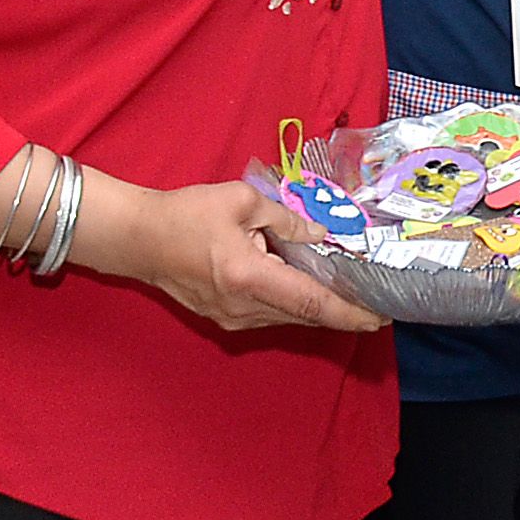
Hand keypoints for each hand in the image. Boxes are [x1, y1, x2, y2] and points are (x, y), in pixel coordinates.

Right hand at [114, 179, 386, 333]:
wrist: (139, 239)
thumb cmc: (187, 214)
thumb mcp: (242, 202)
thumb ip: (287, 219)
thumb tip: (321, 235)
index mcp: (249, 277)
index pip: (310, 302)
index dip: (349, 312)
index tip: (380, 317)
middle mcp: (242, 307)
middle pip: (304, 315)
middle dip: (342, 311)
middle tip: (377, 300)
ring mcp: (231, 318)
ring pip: (287, 317)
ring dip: (317, 306)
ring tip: (350, 291)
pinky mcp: (223, 318)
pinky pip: (269, 315)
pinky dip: (293, 304)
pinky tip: (307, 287)